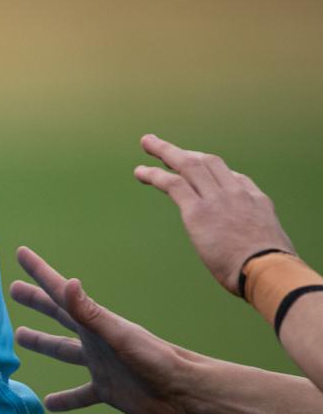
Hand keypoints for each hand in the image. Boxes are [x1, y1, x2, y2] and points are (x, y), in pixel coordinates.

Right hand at [9, 246, 195, 413]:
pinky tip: (49, 404)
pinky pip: (79, 394)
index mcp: (94, 323)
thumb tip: (68, 283)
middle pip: (57, 316)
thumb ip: (90, 313)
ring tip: (20, 337)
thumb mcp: (118, 335)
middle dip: (36, 301)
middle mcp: (93, 340)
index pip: (60, 293)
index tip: (21, 253)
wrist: (184, 391)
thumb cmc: (154, 359)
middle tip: (14, 289)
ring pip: (63, 351)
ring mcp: (99, 365)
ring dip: (43, 344)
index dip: (40, 272)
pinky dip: (65, 399)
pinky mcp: (106, 390)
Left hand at [134, 134, 294, 293]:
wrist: (268, 270)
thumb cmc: (271, 271)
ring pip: (188, 165)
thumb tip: (251, 255)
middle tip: (163, 145)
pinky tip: (140, 172)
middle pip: (209, 162)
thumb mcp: (272, 248)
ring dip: (165, 151)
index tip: (199, 170)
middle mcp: (237, 193)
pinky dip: (154, 175)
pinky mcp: (198, 211)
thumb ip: (257, 242)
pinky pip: (173, 184)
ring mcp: (218, 199)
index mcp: (257, 201)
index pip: (234, 178)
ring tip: (147, 143)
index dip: (214, 173)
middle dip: (185, 152)